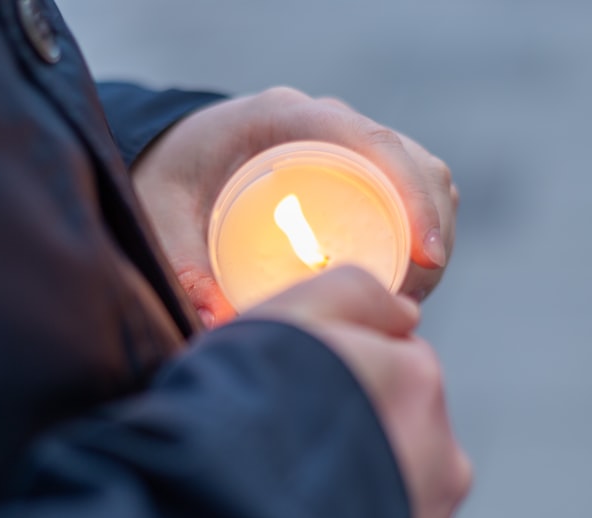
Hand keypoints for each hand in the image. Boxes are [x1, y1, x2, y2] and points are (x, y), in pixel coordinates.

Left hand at [132, 87, 458, 326]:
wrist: (176, 154)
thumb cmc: (171, 177)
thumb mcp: (161, 214)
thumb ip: (182, 266)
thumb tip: (220, 324)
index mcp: (285, 118)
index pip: (371, 142)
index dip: (411, 195)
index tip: (425, 258)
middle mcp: (327, 124)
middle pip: (412, 164)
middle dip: (429, 230)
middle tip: (408, 300)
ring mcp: (348, 145)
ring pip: (422, 179)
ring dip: (430, 236)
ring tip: (405, 299)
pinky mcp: (358, 170)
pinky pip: (410, 194)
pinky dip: (420, 234)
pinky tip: (400, 282)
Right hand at [244, 266, 471, 517]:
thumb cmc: (252, 408)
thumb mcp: (293, 313)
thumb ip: (354, 292)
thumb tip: (404, 312)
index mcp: (416, 380)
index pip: (390, 362)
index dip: (338, 373)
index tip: (293, 391)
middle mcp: (441, 454)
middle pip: (396, 431)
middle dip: (356, 434)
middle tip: (287, 448)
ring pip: (392, 495)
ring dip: (355, 493)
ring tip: (288, 500)